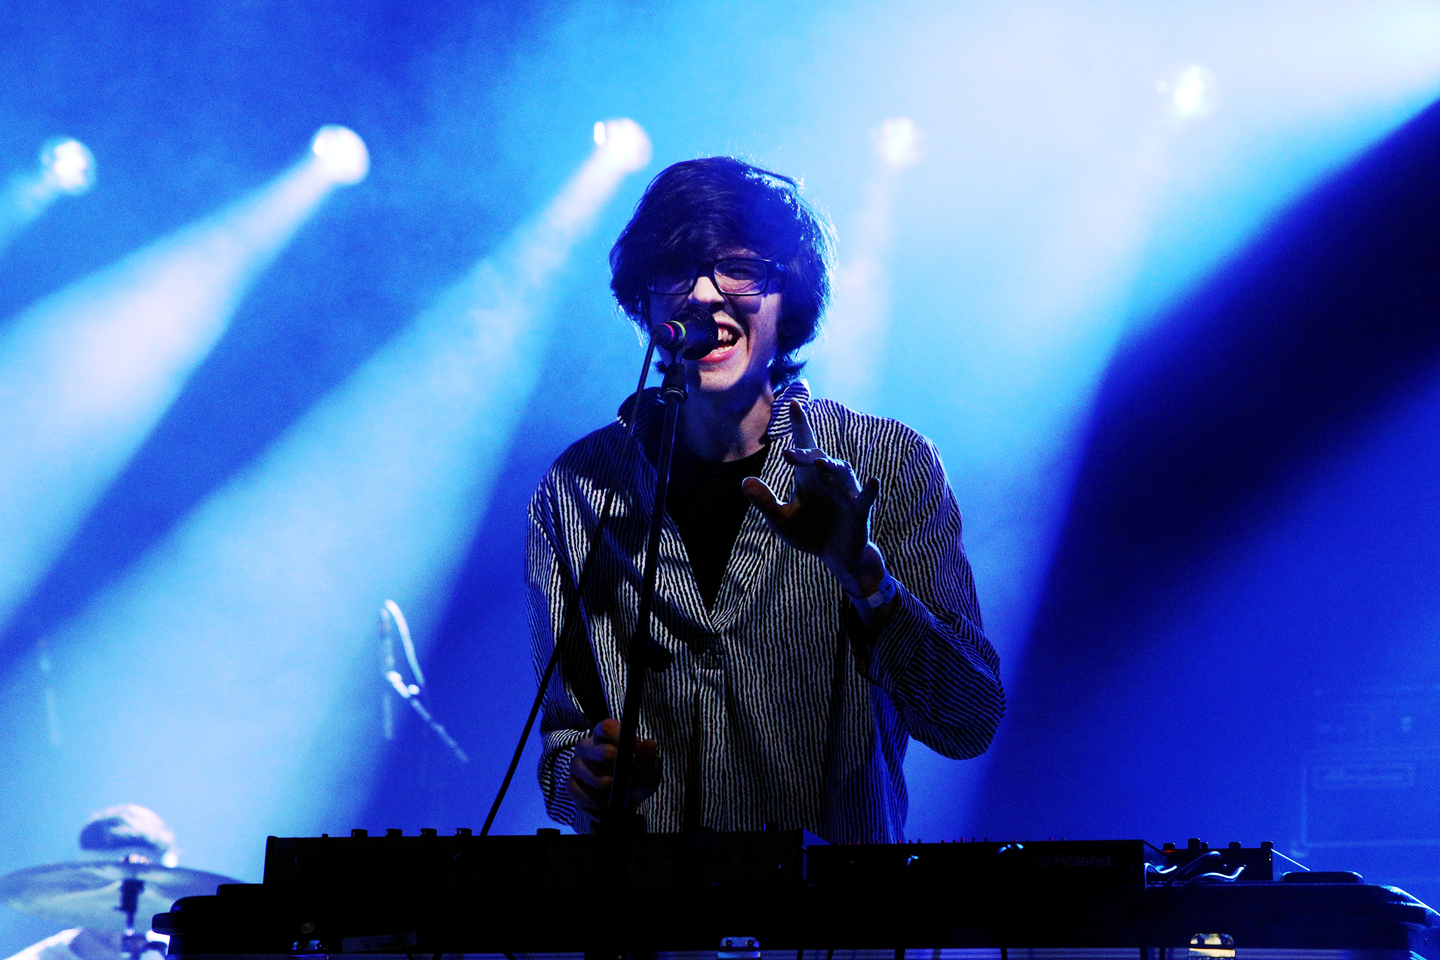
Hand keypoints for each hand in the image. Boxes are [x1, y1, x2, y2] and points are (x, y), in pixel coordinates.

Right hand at [567, 718, 659, 816]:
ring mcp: (576, 765)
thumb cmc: (639, 777)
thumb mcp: (649, 768)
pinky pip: (581, 794)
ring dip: (609, 790)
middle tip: (626, 779)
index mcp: (607, 734)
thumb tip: (650, 743)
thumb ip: (648, 757)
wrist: (628, 801)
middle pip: (596, 750)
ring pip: (592, 777)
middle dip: (616, 768)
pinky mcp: (571, 785)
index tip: (632, 751)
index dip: (619, 738)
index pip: (607, 728)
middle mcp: (587, 746)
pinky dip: (598, 803)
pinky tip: (607, 803)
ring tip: (618, 794)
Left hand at [743, 401, 884, 596]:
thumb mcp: (781, 520)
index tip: (793, 403)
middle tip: (788, 454)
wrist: (836, 556)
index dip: (800, 425)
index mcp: (809, 477)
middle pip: (818, 457)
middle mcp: (828, 479)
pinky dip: (869, 490)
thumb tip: (745, 481)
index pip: (804, 446)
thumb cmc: (809, 532)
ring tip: (818, 463)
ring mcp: (846, 493)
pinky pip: (866, 498)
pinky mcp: (859, 511)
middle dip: (804, 452)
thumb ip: (765, 502)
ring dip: (830, 467)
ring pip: (841, 473)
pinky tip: (872, 481)